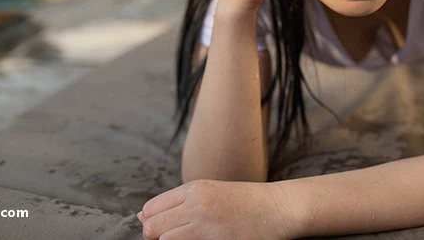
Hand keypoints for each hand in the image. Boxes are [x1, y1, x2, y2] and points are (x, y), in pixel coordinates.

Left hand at [137, 179, 292, 239]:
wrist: (278, 208)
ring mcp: (204, 226)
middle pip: (152, 228)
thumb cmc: (246, 202)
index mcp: (193, 189)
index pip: (151, 209)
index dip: (150, 223)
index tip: (158, 231)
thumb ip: (182, 202)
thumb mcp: (213, 191)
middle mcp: (195, 205)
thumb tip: (146, 216)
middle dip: (154, 237)